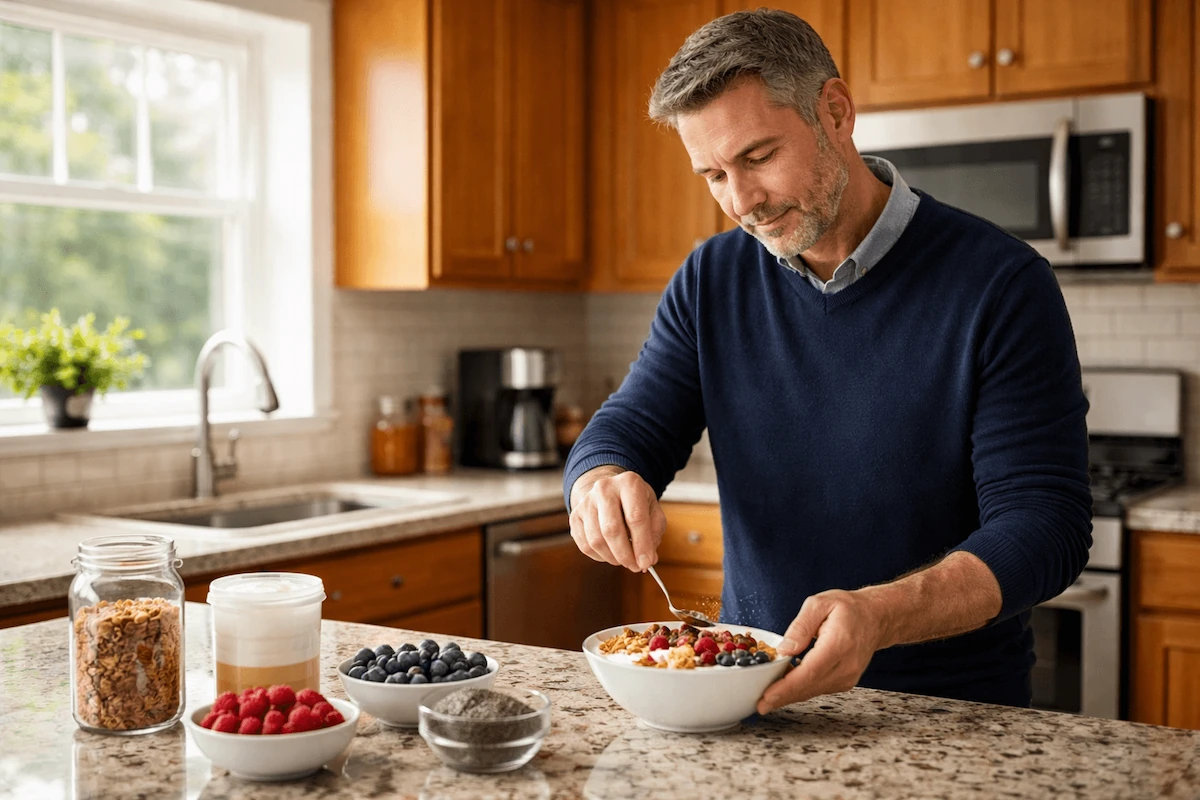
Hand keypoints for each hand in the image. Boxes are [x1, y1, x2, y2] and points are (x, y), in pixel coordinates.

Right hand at [569, 467, 666, 571]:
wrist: (610, 490)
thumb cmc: (635, 502)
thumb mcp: (653, 510)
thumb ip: (654, 533)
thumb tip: (648, 559)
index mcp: (629, 483)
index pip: (635, 518)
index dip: (642, 544)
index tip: (646, 563)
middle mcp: (604, 488)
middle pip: (611, 529)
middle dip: (625, 554)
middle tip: (635, 566)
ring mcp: (586, 501)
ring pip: (596, 540)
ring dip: (613, 557)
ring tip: (624, 559)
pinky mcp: (575, 515)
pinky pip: (585, 545)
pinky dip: (600, 556)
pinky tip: (610, 553)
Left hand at [756, 589, 893, 714]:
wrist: (874, 618)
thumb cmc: (847, 608)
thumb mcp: (819, 604)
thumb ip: (800, 626)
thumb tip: (784, 649)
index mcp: (839, 644)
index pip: (810, 671)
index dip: (787, 687)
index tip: (767, 696)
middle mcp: (846, 665)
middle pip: (810, 686)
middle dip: (782, 697)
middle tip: (760, 705)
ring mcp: (848, 677)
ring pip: (813, 691)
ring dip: (790, 696)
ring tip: (766, 698)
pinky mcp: (845, 681)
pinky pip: (819, 688)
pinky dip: (801, 690)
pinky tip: (785, 687)